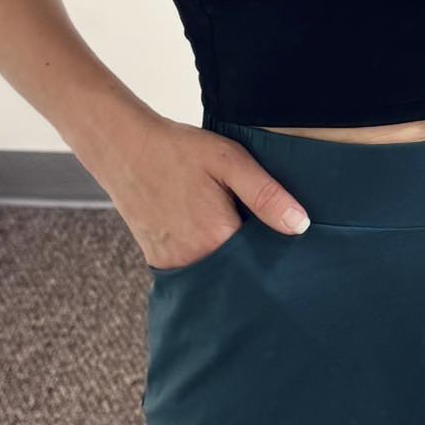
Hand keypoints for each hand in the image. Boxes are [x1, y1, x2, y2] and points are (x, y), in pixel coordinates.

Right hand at [110, 118, 309, 271]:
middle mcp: (195, 258)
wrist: (124, 149)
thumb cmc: (178, 150)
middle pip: (240, 273)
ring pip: (217, 275)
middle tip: (254, 229)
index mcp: (219, 236)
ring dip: (230, 262)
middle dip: (254, 260)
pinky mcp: (159, 262)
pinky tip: (207, 235)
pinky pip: (194, 273)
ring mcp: (174, 263)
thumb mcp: (229, 160)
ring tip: (228, 229)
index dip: (277, 251)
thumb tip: (300, 226)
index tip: (285, 241)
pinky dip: (206, 261)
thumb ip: (266, 195)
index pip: (264, 261)